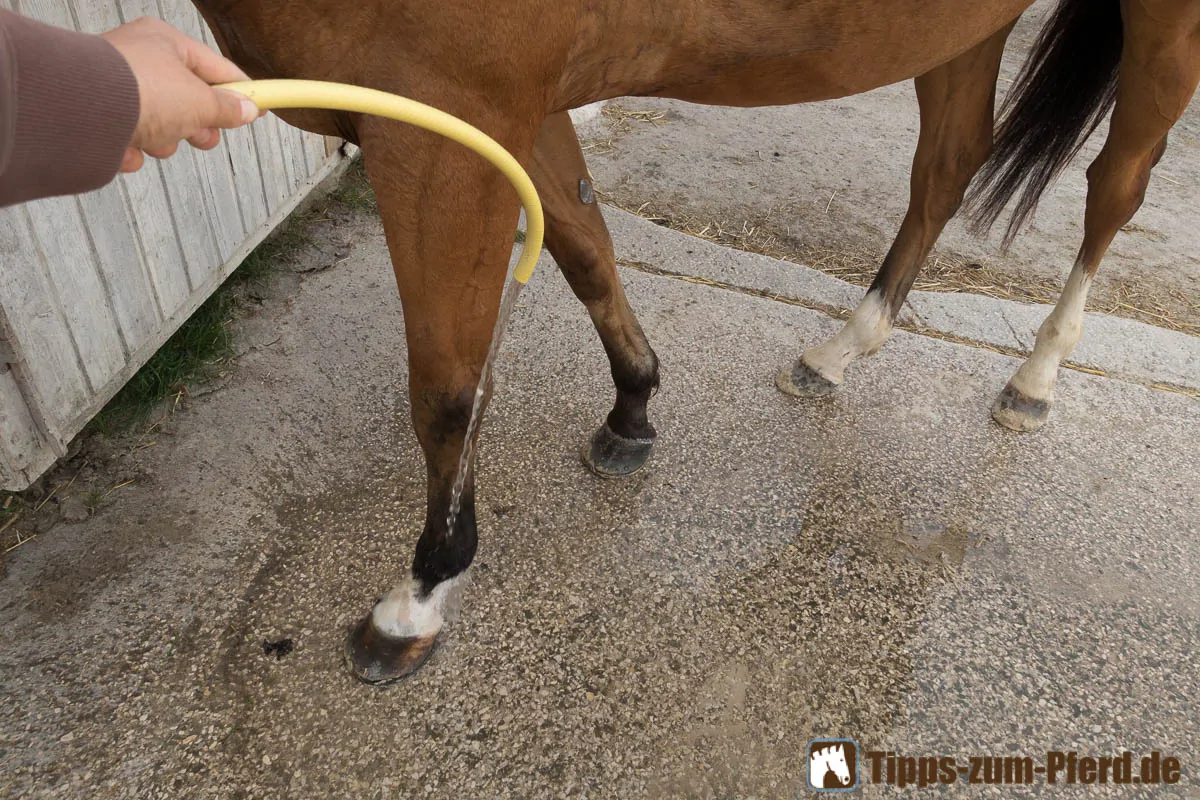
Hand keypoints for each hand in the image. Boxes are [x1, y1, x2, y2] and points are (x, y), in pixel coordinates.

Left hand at [101, 17, 261, 172]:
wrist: (82, 111)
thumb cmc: (140, 91)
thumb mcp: (201, 102)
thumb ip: (228, 108)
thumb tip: (247, 110)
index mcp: (165, 42)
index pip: (216, 67)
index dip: (242, 91)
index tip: (262, 106)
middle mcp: (138, 60)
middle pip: (186, 100)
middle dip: (196, 125)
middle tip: (202, 135)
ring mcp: (116, 89)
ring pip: (158, 125)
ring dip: (164, 140)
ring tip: (156, 139)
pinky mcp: (97, 117)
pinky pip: (129, 140)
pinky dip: (132, 150)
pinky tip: (126, 147)